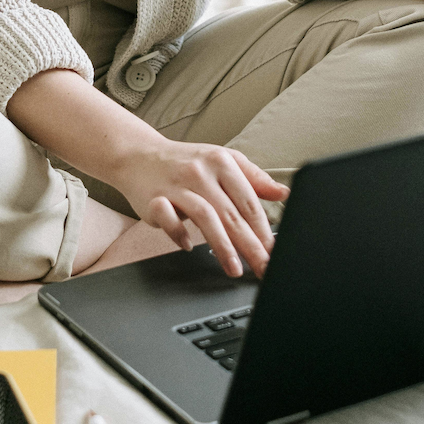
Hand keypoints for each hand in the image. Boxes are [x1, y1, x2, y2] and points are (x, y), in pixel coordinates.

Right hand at [108, 140, 288, 279]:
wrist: (139, 155)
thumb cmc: (186, 162)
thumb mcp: (222, 162)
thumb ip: (253, 179)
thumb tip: (283, 193)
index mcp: (221, 161)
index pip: (248, 200)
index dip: (264, 228)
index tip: (274, 251)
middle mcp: (200, 172)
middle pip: (231, 213)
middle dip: (251, 244)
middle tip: (263, 267)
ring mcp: (176, 186)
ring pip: (205, 216)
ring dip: (222, 245)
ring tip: (235, 268)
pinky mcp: (154, 199)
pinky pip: (168, 218)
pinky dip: (178, 234)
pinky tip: (188, 247)